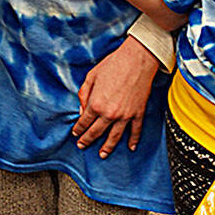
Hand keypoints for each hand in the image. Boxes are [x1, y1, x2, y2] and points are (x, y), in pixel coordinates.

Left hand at [72, 36, 158, 157]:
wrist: (137, 60)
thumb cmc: (113, 64)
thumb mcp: (91, 76)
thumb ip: (83, 94)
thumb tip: (81, 110)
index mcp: (96, 104)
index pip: (84, 122)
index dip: (78, 129)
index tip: (76, 133)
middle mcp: (109, 113)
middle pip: (96, 132)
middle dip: (88, 140)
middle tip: (83, 145)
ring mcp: (125, 115)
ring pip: (114, 137)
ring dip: (107, 147)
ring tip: (102, 154)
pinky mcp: (138, 113)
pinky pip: (135, 131)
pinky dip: (133, 140)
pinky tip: (131, 147)